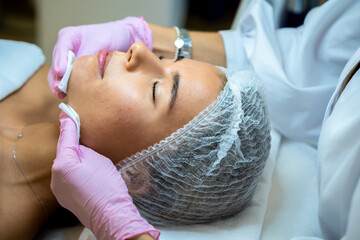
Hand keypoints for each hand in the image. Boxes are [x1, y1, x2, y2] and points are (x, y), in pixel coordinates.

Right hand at [48, 16, 151, 97]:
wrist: (123, 39)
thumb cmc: (113, 36)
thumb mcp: (103, 42)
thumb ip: (91, 54)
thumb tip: (80, 68)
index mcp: (69, 37)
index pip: (61, 48)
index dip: (59, 61)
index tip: (61, 72)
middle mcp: (66, 49)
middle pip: (56, 65)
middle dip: (56, 78)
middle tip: (59, 90)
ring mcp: (69, 62)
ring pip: (59, 76)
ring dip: (60, 87)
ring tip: (62, 95)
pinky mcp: (76, 73)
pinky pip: (70, 82)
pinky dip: (70, 90)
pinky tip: (71, 99)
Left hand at [51, 112, 158, 239]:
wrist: (111, 215)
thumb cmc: (107, 186)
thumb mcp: (98, 159)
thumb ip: (84, 148)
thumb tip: (77, 146)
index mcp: (63, 164)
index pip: (66, 138)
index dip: (68, 124)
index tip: (66, 113)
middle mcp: (55, 176)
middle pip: (64, 152)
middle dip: (72, 143)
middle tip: (79, 129)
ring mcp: (59, 189)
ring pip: (66, 166)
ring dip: (74, 158)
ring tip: (86, 154)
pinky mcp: (65, 197)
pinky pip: (68, 178)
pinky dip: (75, 171)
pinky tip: (86, 171)